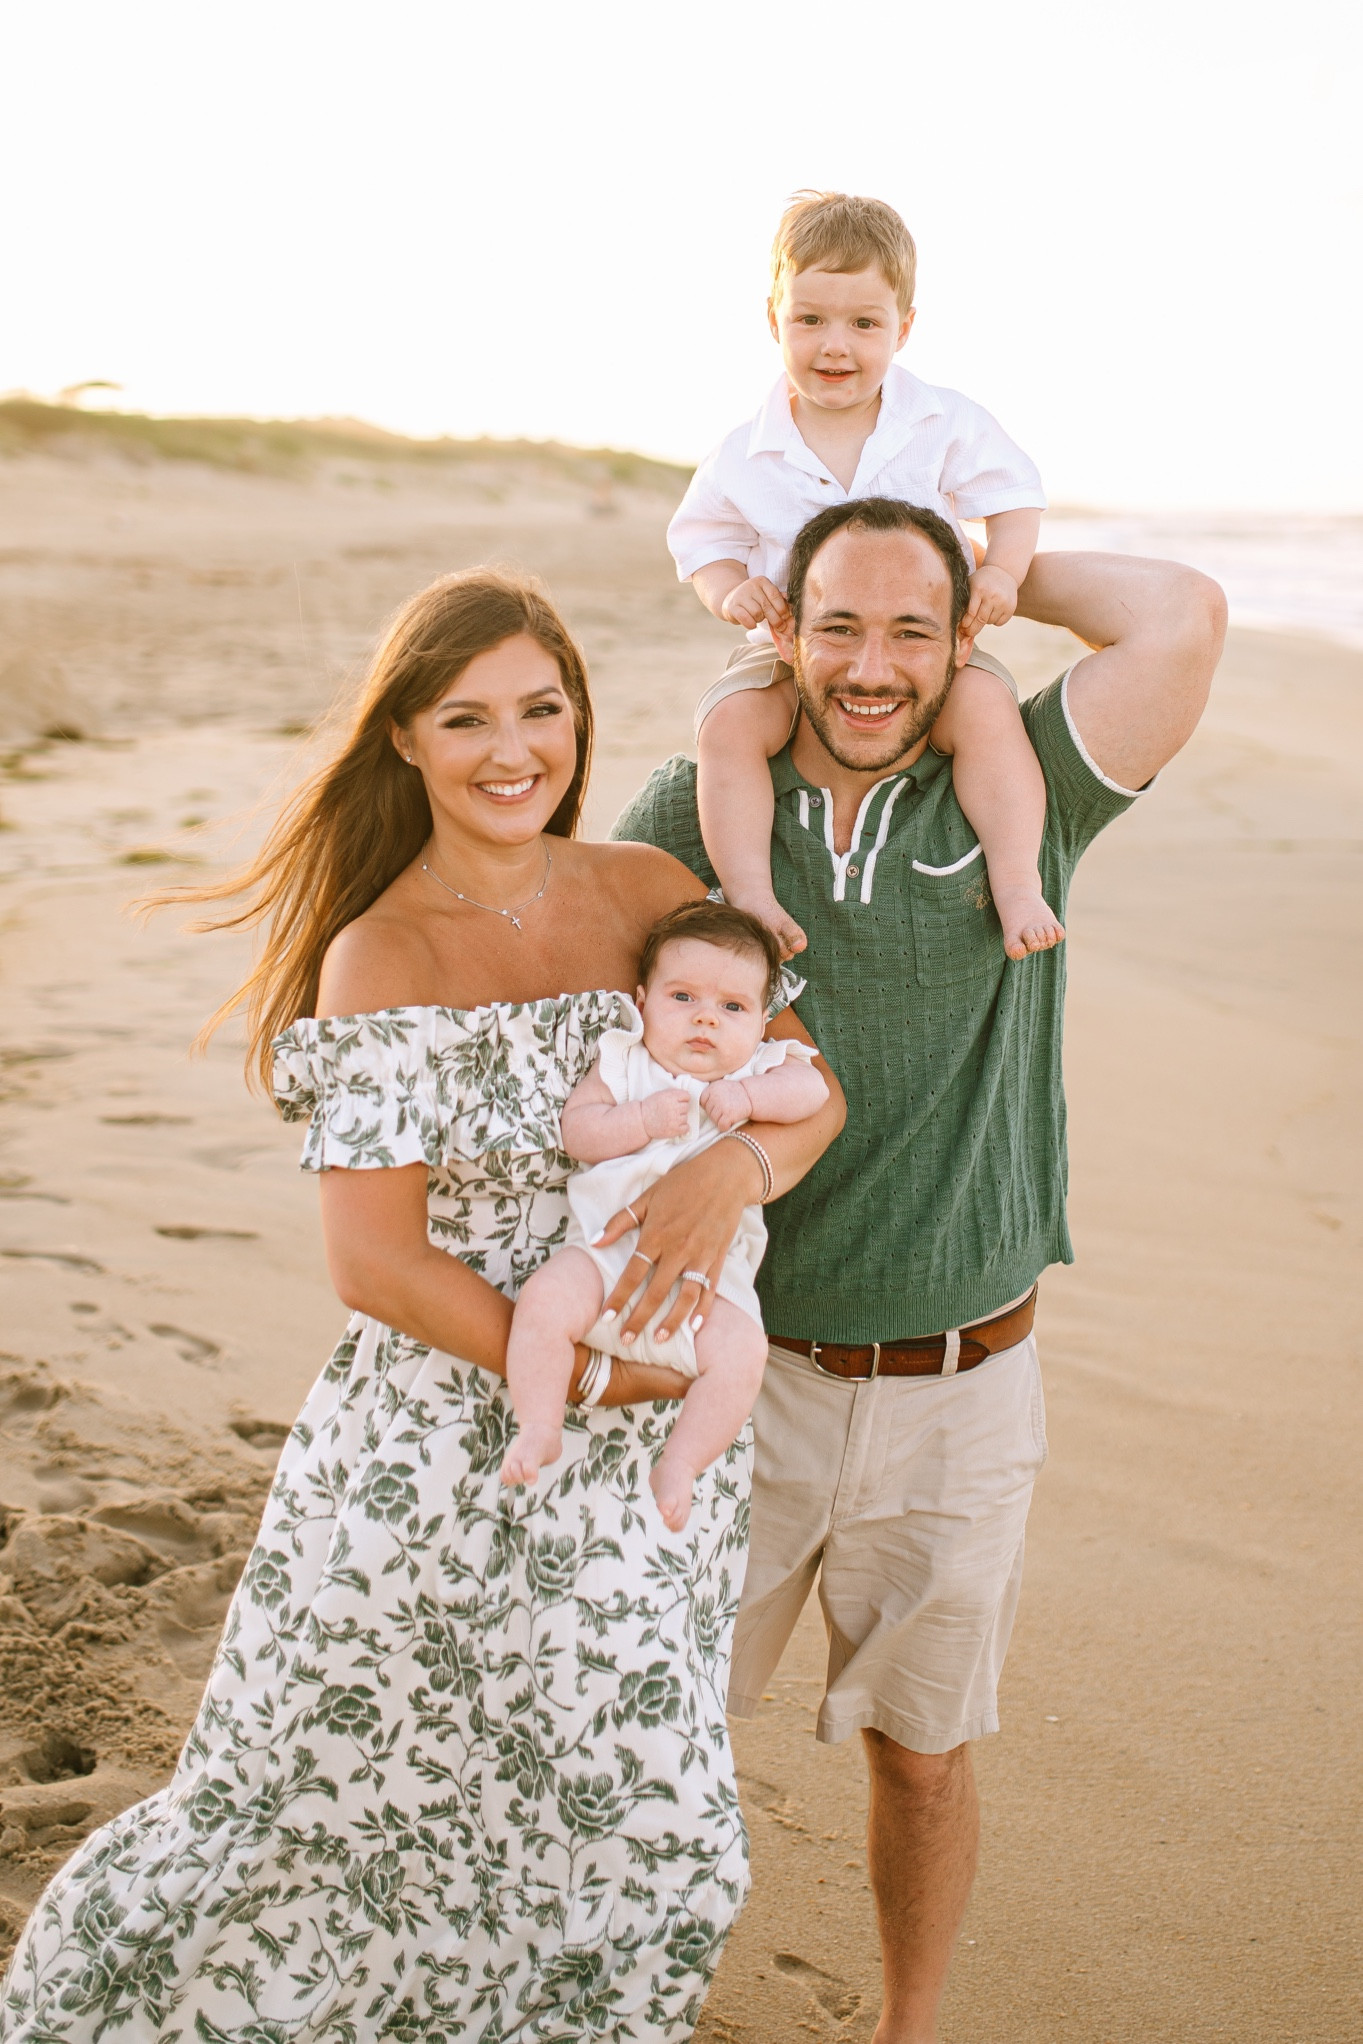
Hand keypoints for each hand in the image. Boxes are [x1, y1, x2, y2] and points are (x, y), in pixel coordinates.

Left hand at [594, 1138, 763, 1343]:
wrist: (726, 1175)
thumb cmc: (683, 1182)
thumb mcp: (648, 1196)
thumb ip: (621, 1221)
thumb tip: (595, 1241)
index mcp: (657, 1234)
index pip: (633, 1273)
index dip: (619, 1297)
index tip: (606, 1317)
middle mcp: (678, 1249)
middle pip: (655, 1292)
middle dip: (639, 1318)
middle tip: (625, 1339)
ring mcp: (700, 1256)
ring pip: (685, 1296)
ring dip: (672, 1320)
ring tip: (659, 1339)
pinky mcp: (718, 1258)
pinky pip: (710, 1289)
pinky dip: (704, 1310)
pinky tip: (696, 1327)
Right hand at [640, 1088, 691, 1139]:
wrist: (641, 1121)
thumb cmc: (650, 1106)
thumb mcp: (660, 1094)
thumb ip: (672, 1093)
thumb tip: (686, 1095)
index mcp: (670, 1097)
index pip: (687, 1096)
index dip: (682, 1099)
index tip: (678, 1101)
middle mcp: (674, 1108)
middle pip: (687, 1106)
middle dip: (680, 1108)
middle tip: (672, 1111)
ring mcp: (675, 1120)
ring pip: (686, 1117)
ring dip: (680, 1118)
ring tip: (671, 1118)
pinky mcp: (674, 1130)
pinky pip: (686, 1128)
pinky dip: (682, 1128)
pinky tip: (675, 1125)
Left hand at [700, 1078, 751, 1130]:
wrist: (751, 1095)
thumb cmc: (735, 1093)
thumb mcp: (721, 1086)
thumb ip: (710, 1093)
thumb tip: (696, 1104)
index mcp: (712, 1088)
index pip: (702, 1101)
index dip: (710, 1105)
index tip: (719, 1103)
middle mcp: (715, 1096)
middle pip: (708, 1112)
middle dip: (716, 1113)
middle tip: (727, 1107)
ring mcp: (721, 1106)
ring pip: (714, 1120)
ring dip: (721, 1119)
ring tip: (730, 1112)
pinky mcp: (728, 1115)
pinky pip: (721, 1126)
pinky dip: (726, 1126)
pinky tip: (731, 1120)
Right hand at [721, 576, 791, 632]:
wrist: (731, 598)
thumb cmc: (754, 599)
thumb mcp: (766, 595)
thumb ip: (779, 599)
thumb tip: (793, 607)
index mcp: (762, 581)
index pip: (775, 595)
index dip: (782, 609)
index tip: (785, 618)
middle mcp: (751, 586)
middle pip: (767, 606)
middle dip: (776, 620)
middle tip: (780, 627)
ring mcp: (740, 595)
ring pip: (757, 613)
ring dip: (760, 620)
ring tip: (759, 618)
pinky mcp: (732, 607)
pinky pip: (746, 619)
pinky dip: (751, 624)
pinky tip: (751, 623)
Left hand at [962, 564, 1018, 636]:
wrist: (1004, 572)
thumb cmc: (982, 581)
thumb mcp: (971, 585)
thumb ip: (964, 601)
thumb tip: (958, 627)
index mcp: (979, 589)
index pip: (970, 613)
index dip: (965, 623)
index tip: (962, 627)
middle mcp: (992, 596)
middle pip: (980, 620)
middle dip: (972, 630)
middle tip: (968, 633)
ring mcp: (1003, 602)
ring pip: (989, 622)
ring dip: (984, 622)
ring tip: (983, 612)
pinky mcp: (1011, 608)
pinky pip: (999, 623)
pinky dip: (994, 621)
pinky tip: (993, 611)